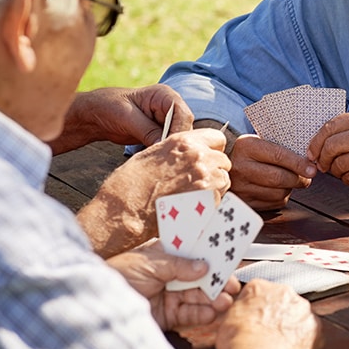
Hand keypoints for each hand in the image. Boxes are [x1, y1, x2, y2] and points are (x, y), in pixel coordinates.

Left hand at [51, 85, 192, 153]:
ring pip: (178, 138)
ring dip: (170, 149)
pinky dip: (163, 153)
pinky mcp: (160, 133)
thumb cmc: (108, 107)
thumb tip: (164, 146)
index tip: (168, 147)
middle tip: (166, 159)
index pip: (183, 114)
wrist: (95, 114)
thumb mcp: (127, 117)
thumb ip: (148, 131)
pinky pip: (168, 144)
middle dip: (175, 142)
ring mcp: (166, 121)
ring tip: (160, 162)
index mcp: (165, 95)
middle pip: (184, 128)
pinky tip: (157, 161)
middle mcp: (170, 107)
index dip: (179, 131)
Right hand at [78, 128, 231, 256]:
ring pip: (224, 180)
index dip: (213, 149)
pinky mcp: (209, 200)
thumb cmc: (132, 184)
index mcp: (184, 142)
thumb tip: (193, 151)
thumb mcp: (154, 153)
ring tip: (192, 195)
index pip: (217, 137)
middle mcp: (199, 157)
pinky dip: (210, 203)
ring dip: (214, 187)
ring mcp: (206, 179)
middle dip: (214, 169)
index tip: (207, 157)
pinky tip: (192, 206)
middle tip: (197, 181)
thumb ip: (179, 150)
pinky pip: (220, 199)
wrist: (125, 211)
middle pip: (223, 160)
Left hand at [107, 239, 240, 330]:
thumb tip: (204, 266)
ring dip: (213, 298)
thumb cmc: (116, 276)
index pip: (192, 251)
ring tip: (225, 301)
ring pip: (198, 296)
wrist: (96, 307)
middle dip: (217, 280)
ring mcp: (169, 295)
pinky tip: (212, 313)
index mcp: (164, 255)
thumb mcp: (149, 263)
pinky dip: (202, 314)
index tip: (228, 256)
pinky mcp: (167, 316)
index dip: (210, 253)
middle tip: (232, 284)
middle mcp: (169, 274)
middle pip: (200, 276)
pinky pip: (189, 314)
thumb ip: (178, 265)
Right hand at [215, 279, 322, 348]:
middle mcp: (284, 292)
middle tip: (266, 335)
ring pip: (298, 316)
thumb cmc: (239, 342)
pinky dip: (304, 343)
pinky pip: (311, 334)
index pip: (258, 292)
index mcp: (260, 287)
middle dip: (275, 316)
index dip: (254, 309)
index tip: (253, 321)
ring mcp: (302, 310)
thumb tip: (239, 315)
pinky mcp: (316, 329)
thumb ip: (236, 312)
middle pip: (281, 301)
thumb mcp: (224, 322)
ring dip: (291, 328)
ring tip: (278, 347)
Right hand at [228, 135, 314, 209]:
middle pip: (279, 178)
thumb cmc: (249, 153)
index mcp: (247, 147)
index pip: (278, 156)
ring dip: (290, 189)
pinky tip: (278, 189)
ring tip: (291, 181)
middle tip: (307, 177)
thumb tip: (308, 162)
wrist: (224, 165)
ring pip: (278, 193)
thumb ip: (281, 148)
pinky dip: (281, 198)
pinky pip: (272, 204)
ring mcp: (240, 187)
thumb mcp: (259, 142)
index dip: (298, 164)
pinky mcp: (244, 203)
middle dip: (299, 179)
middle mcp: (241, 167)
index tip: (312, 169)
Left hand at [307, 105, 348, 188]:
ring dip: (336, 172)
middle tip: (323, 165)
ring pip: (339, 165)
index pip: (330, 127)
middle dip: (322, 159)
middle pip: (331, 147)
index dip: (316, 142)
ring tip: (342, 170)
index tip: (312, 152)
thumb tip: (320, 141)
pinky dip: (348, 179)